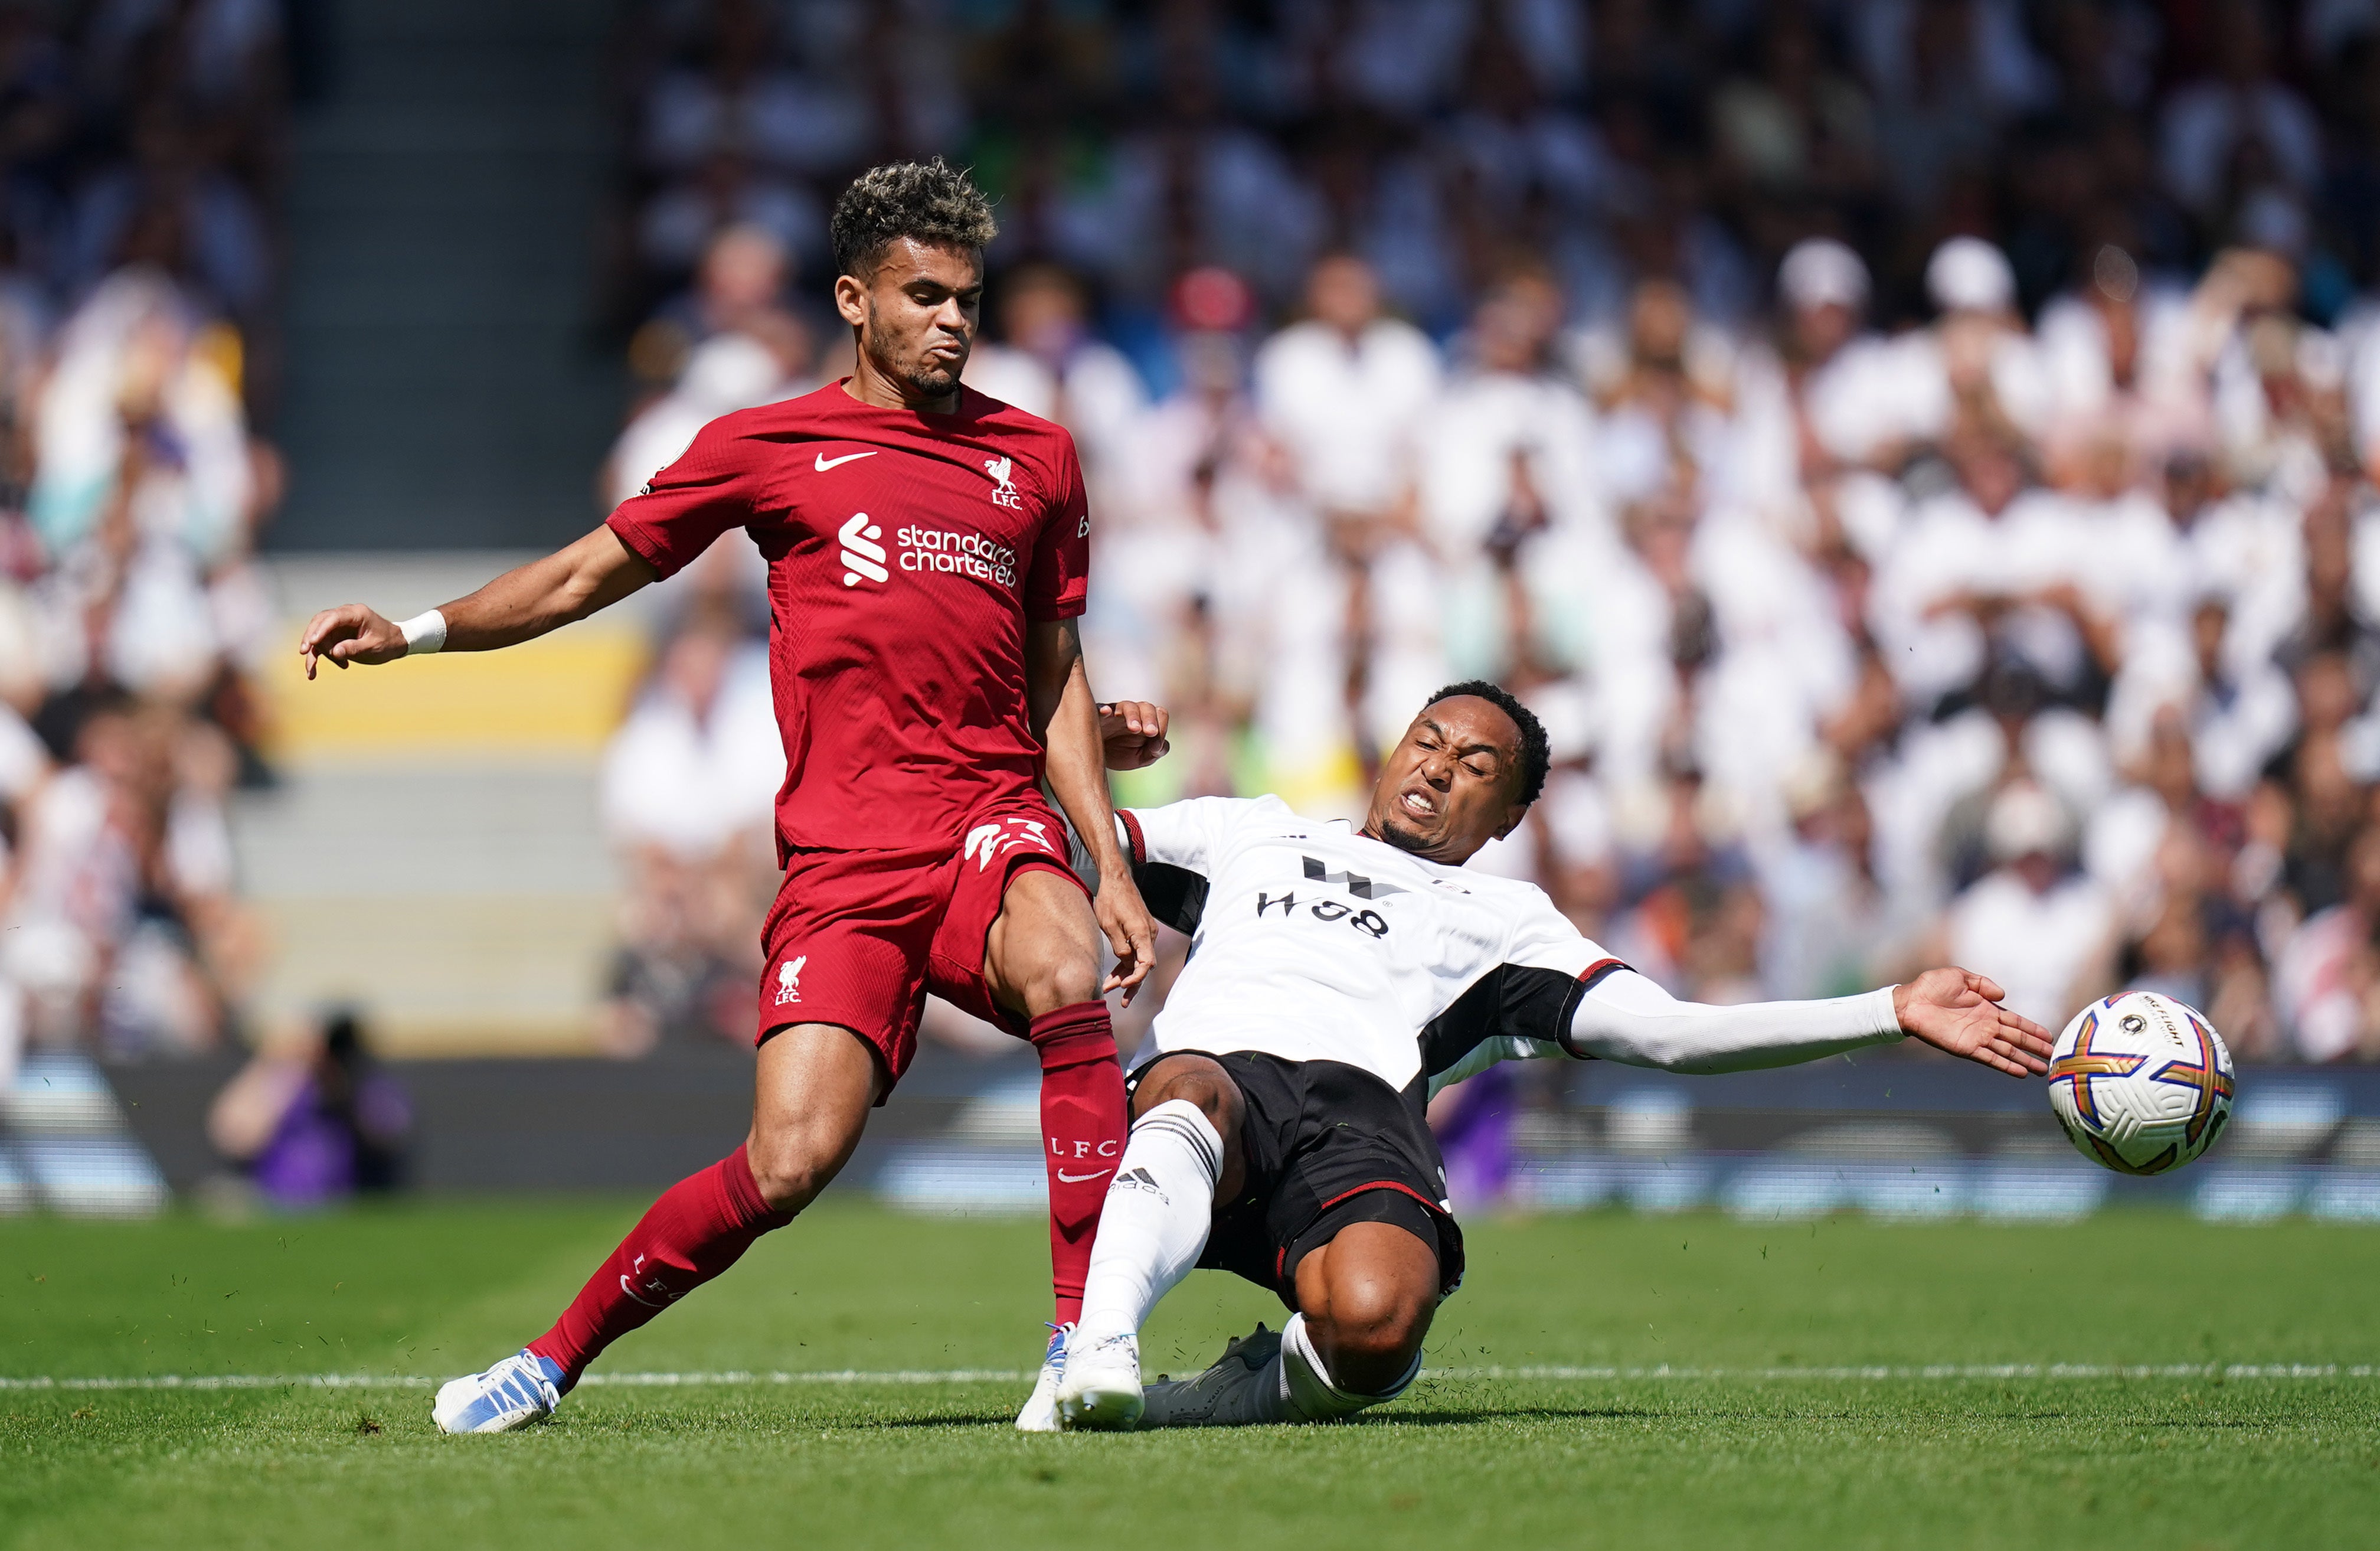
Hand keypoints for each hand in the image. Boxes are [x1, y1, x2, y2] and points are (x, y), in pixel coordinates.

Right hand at [299, 605, 406, 679]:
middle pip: (320, 623)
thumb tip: (335, 652)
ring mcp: (339, 625)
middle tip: (306, 654)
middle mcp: (345, 615)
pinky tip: (313, 672)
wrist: (396, 643)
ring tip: (313, 671)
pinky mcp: (336, 635)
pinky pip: (322, 644)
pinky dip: (318, 657)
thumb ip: (354, 648)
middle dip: (311, 639)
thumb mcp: (373, 648)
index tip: (312, 642)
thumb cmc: (387, 642)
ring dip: (315, 653)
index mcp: (357, 613)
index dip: (321, 629)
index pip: (333, 618)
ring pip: (318, 635)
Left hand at [1094, 869, 1159, 1005]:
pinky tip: (1114, 976)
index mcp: (1142, 933)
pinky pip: (1136, 952)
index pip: (1146, 963)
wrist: (1117, 879)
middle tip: (1123, 1003)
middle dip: (1132, 985)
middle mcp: (1149, 935)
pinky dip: (1126, 964)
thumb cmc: (1111, 900)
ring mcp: (1146, 933)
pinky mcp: (1140, 931)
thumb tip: (1126, 964)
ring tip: (1109, 989)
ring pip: (1139, 961)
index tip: (1124, 987)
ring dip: (1126, 975)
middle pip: (1144, 966)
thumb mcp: (1109, 925)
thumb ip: (1120, 947)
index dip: (1137, 978)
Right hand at [1098, 700, 1170, 770]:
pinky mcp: (1097, 717)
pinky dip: (1104, 709)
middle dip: (1150, 719)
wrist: (1098, 758)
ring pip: (1127, 706)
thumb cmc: (1122, 753)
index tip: (1155, 748)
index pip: (1160, 714)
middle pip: (1146, 707)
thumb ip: (1156, 752)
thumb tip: (1159, 747)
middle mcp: (1133, 713)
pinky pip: (1100, 708)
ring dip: (1133, 715)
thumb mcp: (1142, 757)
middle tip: (1150, 732)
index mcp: (1146, 721)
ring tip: (1134, 729)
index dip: (1162, 728)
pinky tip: (1106, 712)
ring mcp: (1114, 713)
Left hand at [1892, 968, 2054, 1077]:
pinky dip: (2005, 1065)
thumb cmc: (1931, 986)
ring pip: (2007, 1051)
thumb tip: (2003, 995)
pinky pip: (1990, 1058)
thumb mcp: (1960, 976)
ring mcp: (1977, 1038)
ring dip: (2025, 1060)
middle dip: (2035, 1047)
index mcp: (1986, 1009)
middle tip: (2054, 1055)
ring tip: (2042, 1070)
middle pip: (2016, 1038)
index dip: (2032, 1028)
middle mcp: (1985, 1026)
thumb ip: (1982, 984)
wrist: (1910, 1002)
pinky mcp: (1966, 1048)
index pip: (2015, 1021)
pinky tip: (2020, 1073)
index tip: (2049, 1036)